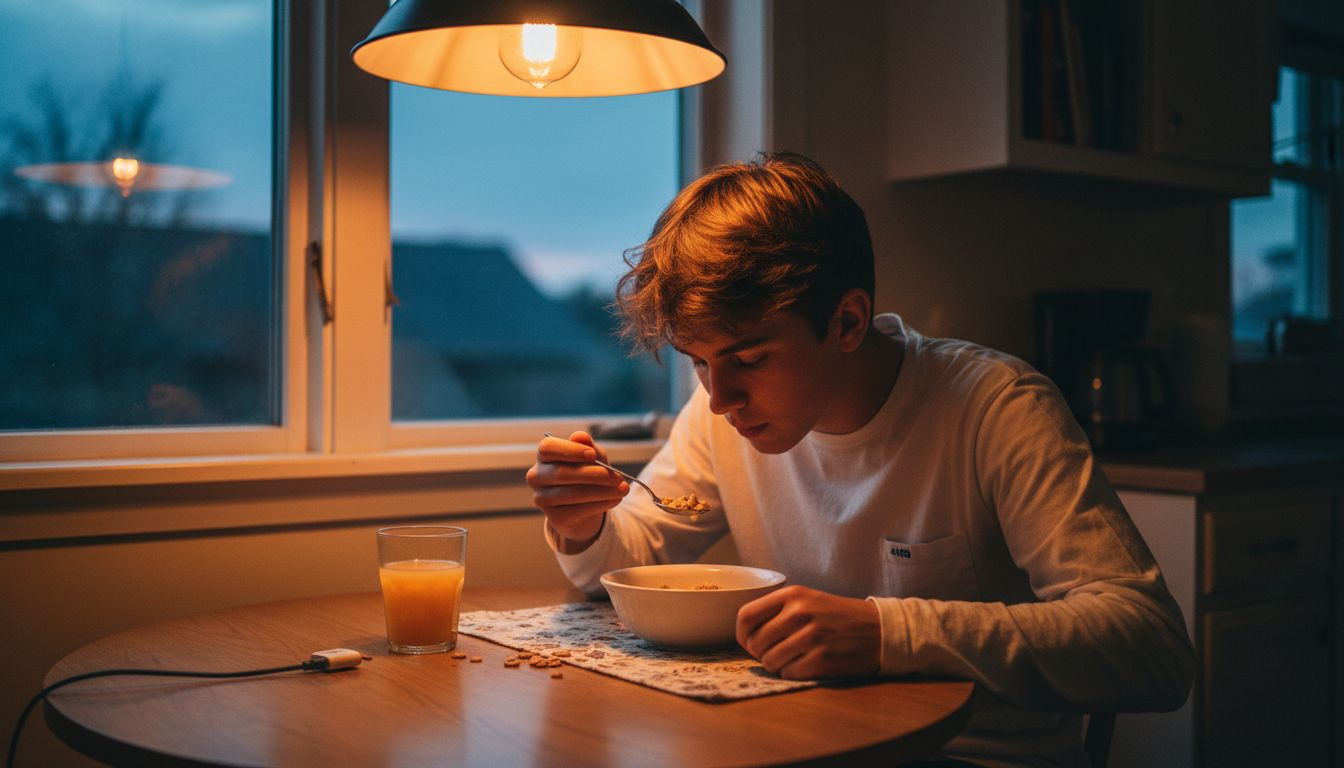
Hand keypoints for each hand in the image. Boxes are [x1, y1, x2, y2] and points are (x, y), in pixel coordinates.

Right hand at [526, 431, 628, 546]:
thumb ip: (588, 446)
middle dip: (594, 475)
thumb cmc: (587, 475)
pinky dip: (601, 504)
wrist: (586, 507)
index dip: (570, 450)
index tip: (593, 455)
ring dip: (602, 491)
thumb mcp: (593, 458)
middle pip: (561, 473)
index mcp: (544, 456)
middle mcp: (537, 476)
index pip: (548, 448)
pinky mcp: (554, 517)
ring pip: (572, 493)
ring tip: (623, 489)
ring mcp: (542, 498)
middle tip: (618, 477)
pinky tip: (615, 500)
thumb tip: (581, 436)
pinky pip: (578, 510)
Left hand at [736, 585, 881, 679]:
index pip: (745, 616)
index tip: (750, 642)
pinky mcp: (822, 659)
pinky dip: (794, 673)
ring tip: (795, 657)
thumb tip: (746, 635)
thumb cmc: (838, 616)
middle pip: (755, 643)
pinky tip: (808, 664)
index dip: (742, 635)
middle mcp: (799, 612)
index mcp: (792, 594)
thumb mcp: (807, 599)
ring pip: (769, 661)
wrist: (879, 629)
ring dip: (778, 665)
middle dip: (761, 653)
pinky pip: (789, 674)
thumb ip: (777, 611)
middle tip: (778, 651)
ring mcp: (811, 636)